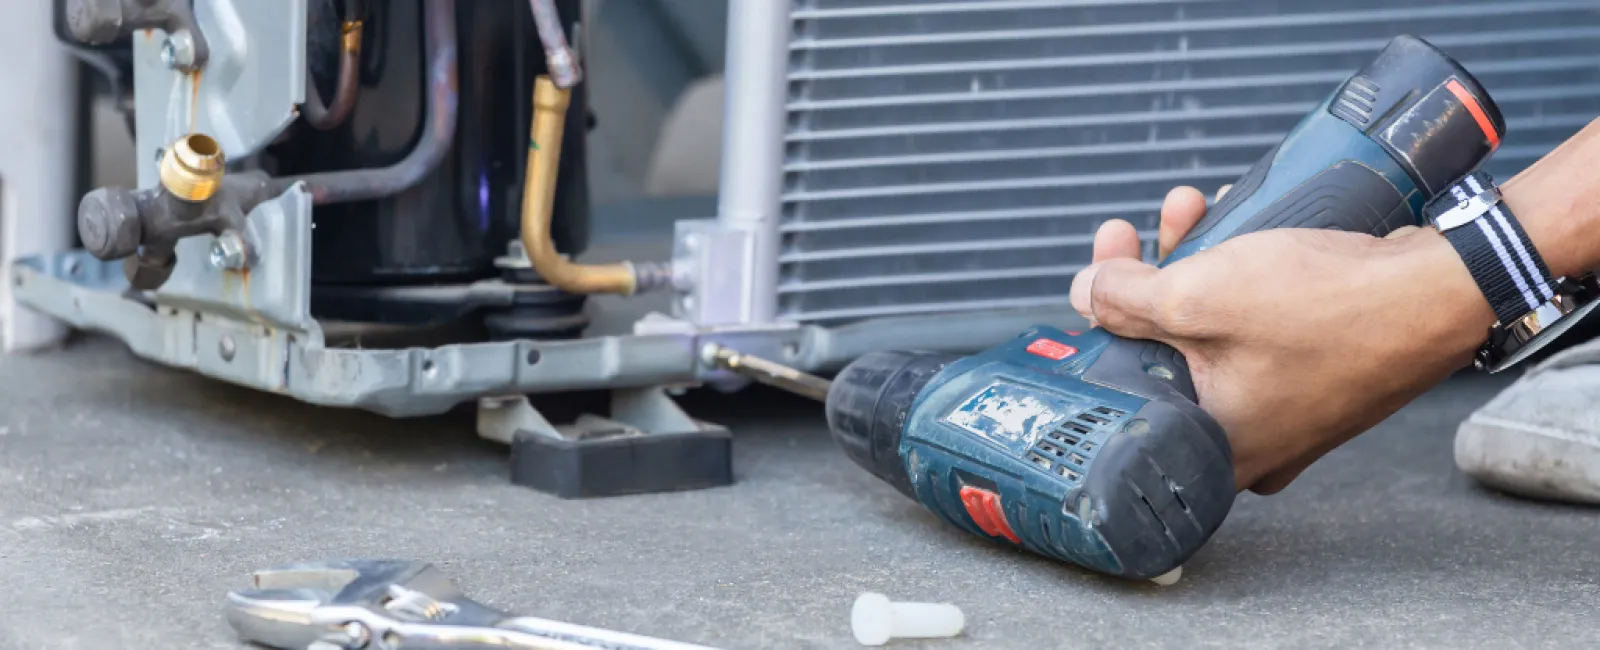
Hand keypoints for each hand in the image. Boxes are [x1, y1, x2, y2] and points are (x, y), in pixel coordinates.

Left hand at [1071, 187, 1494, 493]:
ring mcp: (1288, 407)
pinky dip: (1240, 276)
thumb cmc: (1332, 310)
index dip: (1104, 320)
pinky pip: (1257, 325)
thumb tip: (1088, 292)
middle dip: (1148, 276)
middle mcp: (1251, 439)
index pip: (1127, 386)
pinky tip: (1233, 223)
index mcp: (1214, 445)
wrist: (1444, 290)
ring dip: (1192, 262)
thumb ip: (1126, 300)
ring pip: (1212, 330)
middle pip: (1166, 353)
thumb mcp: (1199, 298)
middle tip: (1133, 232)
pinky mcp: (1318, 370)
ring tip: (1188, 207)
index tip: (1100, 271)